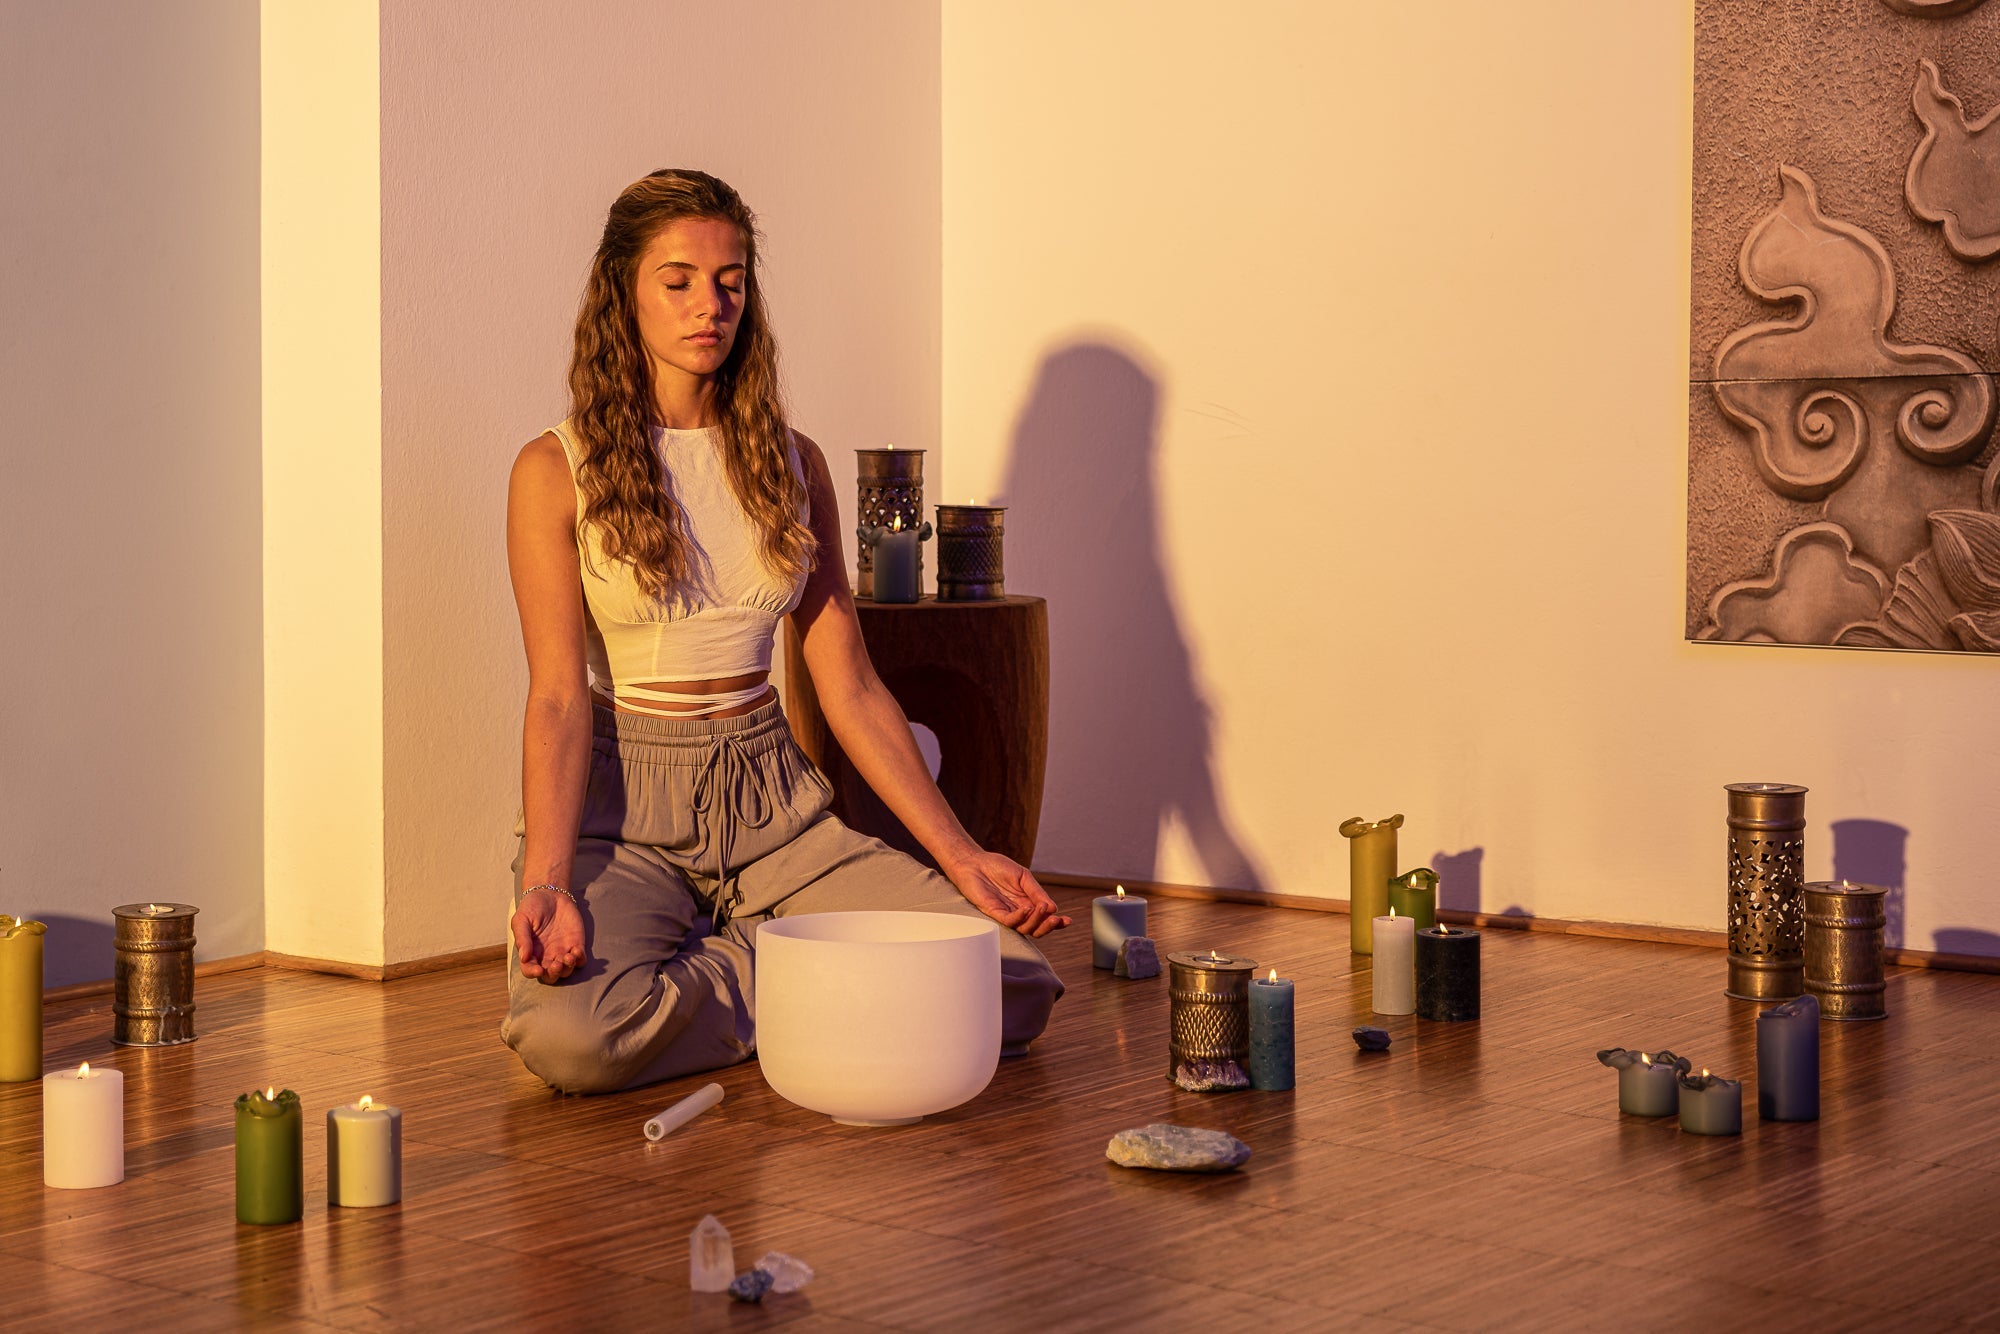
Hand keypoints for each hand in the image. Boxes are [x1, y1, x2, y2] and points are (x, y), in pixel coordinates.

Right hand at [511, 886, 584, 982]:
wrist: (550, 894)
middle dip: (554, 974)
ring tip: (568, 956)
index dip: (533, 973)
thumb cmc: (532, 907)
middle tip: (556, 964)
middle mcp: (546, 956)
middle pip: (550, 976)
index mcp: (531, 953)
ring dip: (568, 968)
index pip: (529, 970)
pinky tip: (576, 950)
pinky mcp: (576, 944)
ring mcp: (562, 952)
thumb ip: (522, 938)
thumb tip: (524, 957)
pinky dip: (580, 959)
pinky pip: (580, 959)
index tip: (538, 970)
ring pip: (566, 971)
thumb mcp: (521, 920)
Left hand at [946, 852, 1070, 938]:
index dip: (1056, 922)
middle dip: (1048, 926)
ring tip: (1043, 909)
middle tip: (1056, 919)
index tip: (1068, 921)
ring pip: (1024, 928)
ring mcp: (1006, 913)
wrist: (974, 862)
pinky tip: (1027, 908)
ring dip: (1036, 921)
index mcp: (1027, 903)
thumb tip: (1052, 908)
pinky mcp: (993, 912)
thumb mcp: (1023, 876)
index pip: (1043, 918)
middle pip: (1035, 929)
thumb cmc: (997, 867)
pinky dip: (1020, 917)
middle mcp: (1018, 911)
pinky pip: (1009, 921)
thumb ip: (1036, 891)